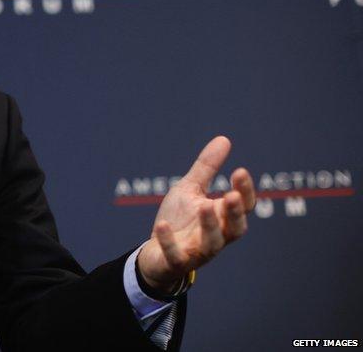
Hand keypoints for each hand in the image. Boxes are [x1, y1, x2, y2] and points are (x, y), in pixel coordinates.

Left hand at [136, 136, 255, 292]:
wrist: (156, 252)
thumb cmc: (179, 219)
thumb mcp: (190, 189)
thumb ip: (207, 168)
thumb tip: (224, 139)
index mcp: (221, 218)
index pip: (242, 206)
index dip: (244, 191)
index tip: (239, 171)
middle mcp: (215, 236)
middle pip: (235, 229)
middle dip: (234, 213)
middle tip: (231, 195)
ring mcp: (196, 251)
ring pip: (211, 245)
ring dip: (209, 226)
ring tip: (204, 207)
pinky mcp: (176, 262)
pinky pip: (176, 256)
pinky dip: (169, 242)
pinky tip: (163, 226)